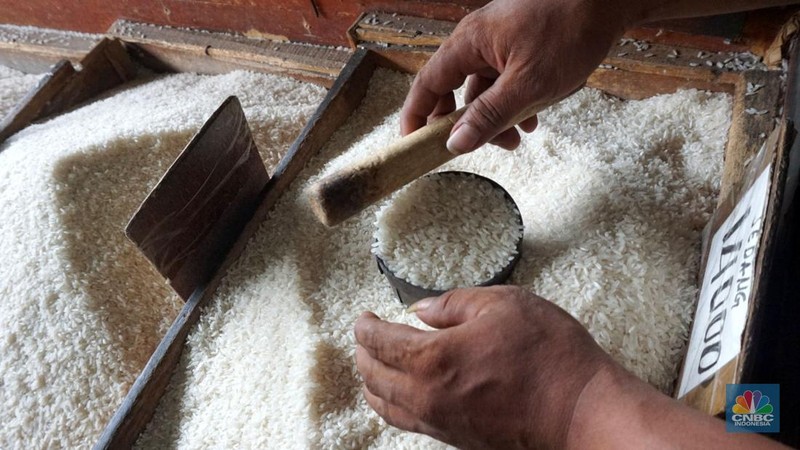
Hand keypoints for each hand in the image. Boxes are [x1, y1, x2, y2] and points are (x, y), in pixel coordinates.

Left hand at [354, 286, 615, 448]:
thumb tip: (421, 310)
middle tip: (364, 336)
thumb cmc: (549, 355)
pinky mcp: (455, 439)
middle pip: (373, 376)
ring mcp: (440, 422)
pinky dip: (392, 404)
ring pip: (385, 405)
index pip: (380, 342)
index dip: (365, 327)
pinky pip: (407, 422)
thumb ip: (455, 303)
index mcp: (433, 357)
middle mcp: (427, 395)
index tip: (363, 317)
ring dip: (372, 382)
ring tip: (373, 365)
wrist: (581, 413)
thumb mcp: (505, 304)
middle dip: (363, 353)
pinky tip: (400, 393)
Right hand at [400, 0, 629, 153]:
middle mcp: (478, 40)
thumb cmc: (570, 30)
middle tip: (475, 148)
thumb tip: (455, 143)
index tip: (412, 143)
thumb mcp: (528, 85)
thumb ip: (489, 116)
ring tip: (517, 138)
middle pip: (454, 89)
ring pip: (483, 88)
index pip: (427, 84)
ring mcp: (499, 42)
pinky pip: (504, 80)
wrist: (608, 0)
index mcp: (469, 43)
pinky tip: (532, 119)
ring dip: (494, 117)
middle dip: (464, 123)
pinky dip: (513, 102)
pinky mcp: (519, 45)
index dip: (416, 116)